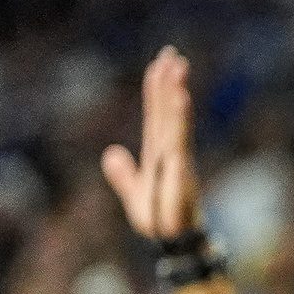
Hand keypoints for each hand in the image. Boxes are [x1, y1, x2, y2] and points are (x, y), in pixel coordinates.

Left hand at [100, 46, 202, 239]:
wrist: (171, 240)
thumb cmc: (158, 218)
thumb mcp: (133, 193)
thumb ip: (122, 174)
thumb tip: (111, 153)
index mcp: (157, 150)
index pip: (155, 113)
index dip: (156, 88)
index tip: (160, 62)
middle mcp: (169, 148)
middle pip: (166, 108)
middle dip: (169, 80)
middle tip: (173, 52)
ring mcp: (176, 156)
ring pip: (174, 118)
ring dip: (175, 91)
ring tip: (179, 67)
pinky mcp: (179, 168)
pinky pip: (178, 137)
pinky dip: (179, 117)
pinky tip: (181, 98)